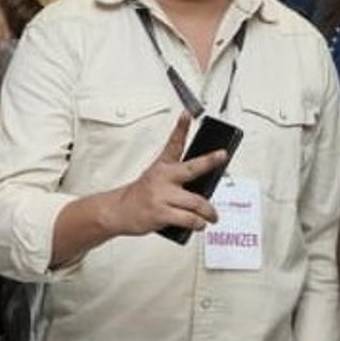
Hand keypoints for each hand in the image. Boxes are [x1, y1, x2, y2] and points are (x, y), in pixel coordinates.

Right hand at [109, 112, 228, 235]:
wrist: (118, 211)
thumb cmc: (142, 196)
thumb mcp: (156, 179)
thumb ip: (178, 179)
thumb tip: (204, 187)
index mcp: (162, 167)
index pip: (173, 144)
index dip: (180, 128)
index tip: (187, 115)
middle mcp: (162, 178)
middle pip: (191, 168)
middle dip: (209, 161)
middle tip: (221, 156)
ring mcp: (162, 196)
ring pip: (196, 202)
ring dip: (208, 212)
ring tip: (211, 216)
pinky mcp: (161, 214)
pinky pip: (188, 219)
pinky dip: (198, 224)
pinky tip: (200, 224)